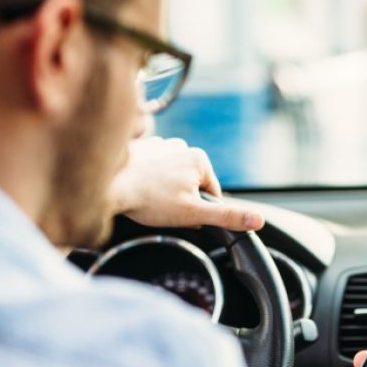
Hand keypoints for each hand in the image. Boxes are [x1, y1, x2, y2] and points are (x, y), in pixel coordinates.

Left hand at [109, 137, 264, 230]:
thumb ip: (227, 216)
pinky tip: (138, 189)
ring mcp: (160, 145)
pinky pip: (153, 170)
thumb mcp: (193, 214)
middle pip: (191, 185)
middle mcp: (182, 146)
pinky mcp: (141, 149)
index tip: (180, 215)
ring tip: (148, 199)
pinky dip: (148, 180)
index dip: (198, 211)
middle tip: (162, 209)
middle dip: (181, 200)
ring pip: (172, 178)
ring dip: (164, 190)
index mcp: (199, 160)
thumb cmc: (149, 200)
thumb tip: (258, 220)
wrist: (108, 186)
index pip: (211, 194)